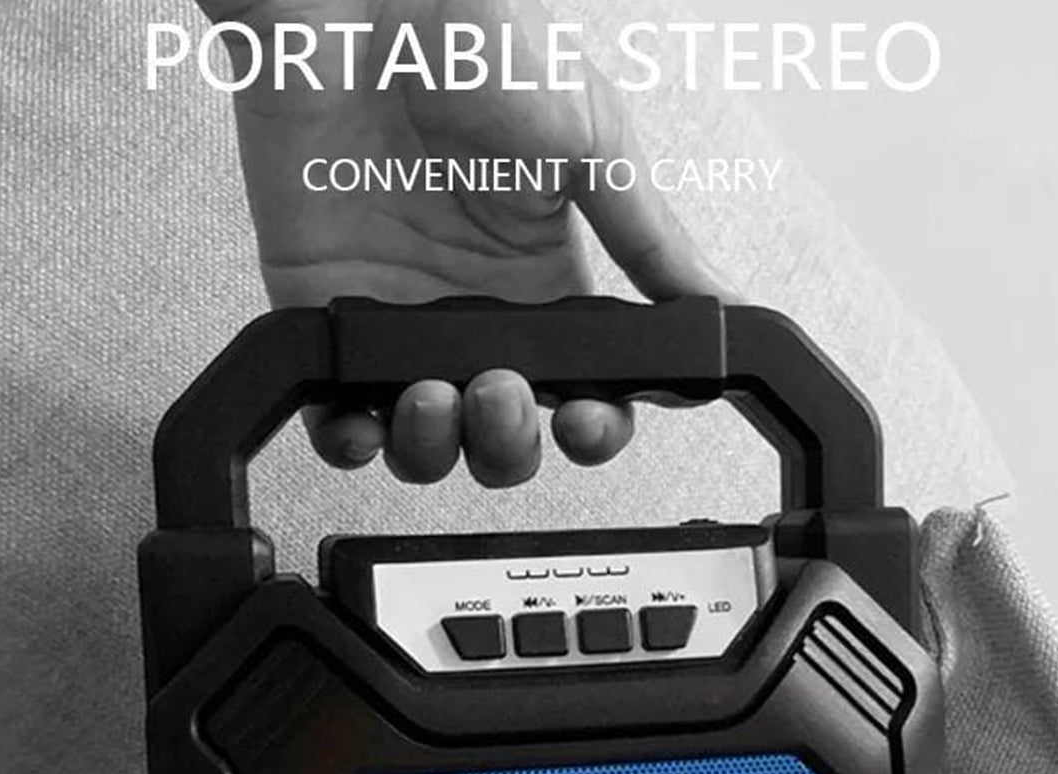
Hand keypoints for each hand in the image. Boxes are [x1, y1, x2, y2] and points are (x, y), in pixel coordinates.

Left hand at [201, 0, 728, 485]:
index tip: (586, 417)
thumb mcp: (594, 138)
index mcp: (547, 284)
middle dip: (511, 440)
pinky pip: (339, 414)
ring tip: (439, 393)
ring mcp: (400, 320)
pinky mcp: (327, 315)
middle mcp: (477, 315)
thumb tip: (731, 306)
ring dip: (441, 446)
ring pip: (429, 442)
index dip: (590, 426)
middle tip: (502, 392)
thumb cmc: (472, 42)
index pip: (585, 393)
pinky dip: (353, 439)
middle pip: (507, 436)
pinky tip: (371, 421)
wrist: (358, 1)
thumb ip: (652, 240)